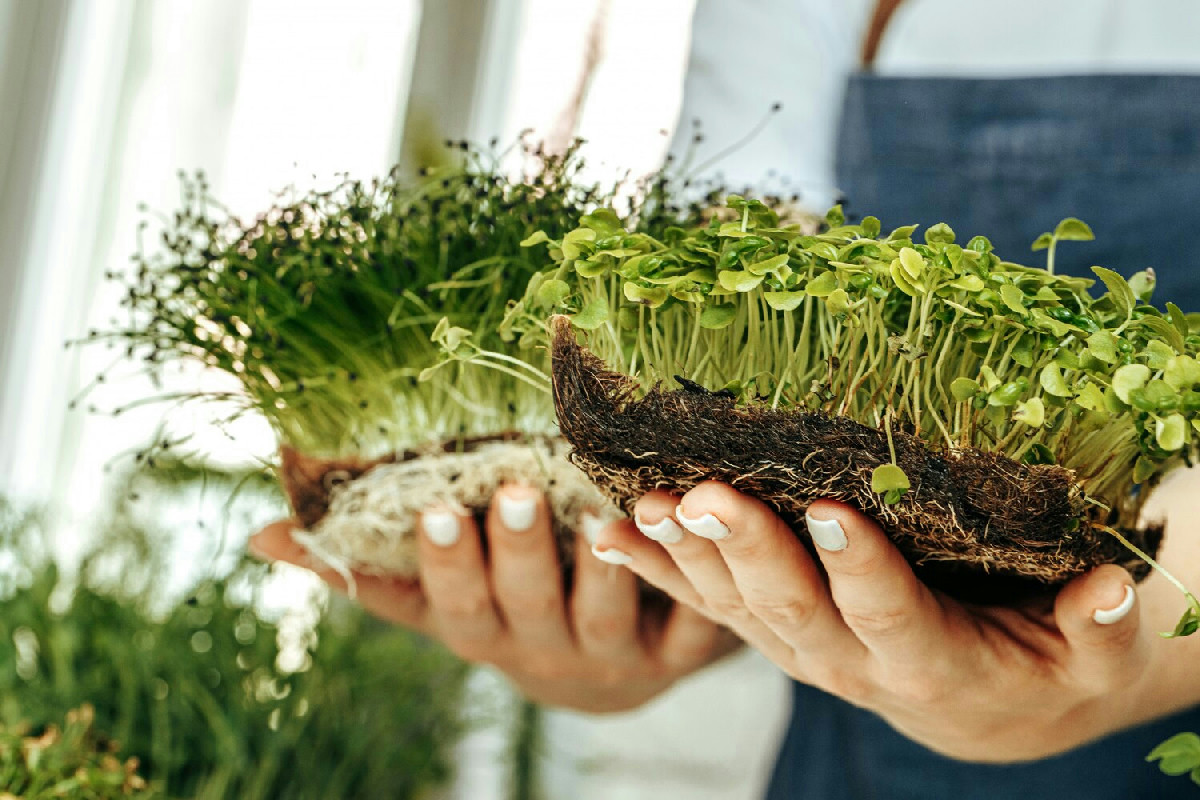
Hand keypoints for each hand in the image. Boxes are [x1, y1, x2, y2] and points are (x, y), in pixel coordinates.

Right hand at [249, 485, 739, 712]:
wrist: (617, 666)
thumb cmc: (513, 611)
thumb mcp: (440, 598)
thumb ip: (366, 569)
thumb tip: (258, 538)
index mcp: (487, 637)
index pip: (456, 609)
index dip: (446, 565)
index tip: (434, 508)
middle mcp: (548, 656)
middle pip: (529, 609)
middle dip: (517, 554)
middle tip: (511, 491)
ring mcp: (617, 657)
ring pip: (607, 615)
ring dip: (604, 566)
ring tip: (599, 508)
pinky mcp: (684, 650)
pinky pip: (690, 624)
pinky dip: (690, 584)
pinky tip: (685, 531)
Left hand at [589, 480, 1193, 761]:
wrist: (987, 705)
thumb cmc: (1047, 661)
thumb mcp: (1092, 654)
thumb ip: (1098, 628)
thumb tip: (1109, 589)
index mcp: (930, 661)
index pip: (888, 614)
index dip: (860, 569)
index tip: (831, 509)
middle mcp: (849, 661)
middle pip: (790, 607)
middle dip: (745, 548)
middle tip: (703, 492)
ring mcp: (800, 648)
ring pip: (734, 606)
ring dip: (685, 557)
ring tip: (642, 505)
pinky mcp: (772, 631)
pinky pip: (705, 604)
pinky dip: (656, 571)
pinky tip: (607, 531)